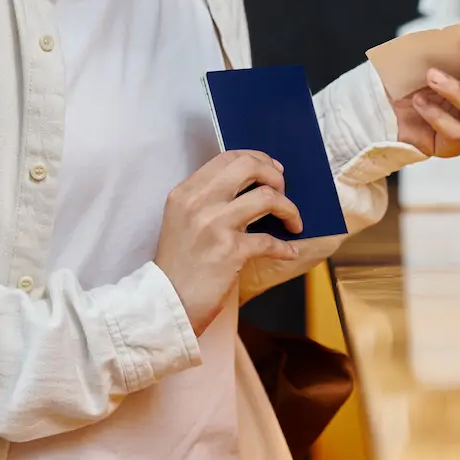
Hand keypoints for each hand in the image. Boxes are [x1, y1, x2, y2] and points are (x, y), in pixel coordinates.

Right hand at [154, 150, 302, 335]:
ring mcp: (214, 225)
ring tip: (293, 222)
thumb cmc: (179, 264)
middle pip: (248, 167)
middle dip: (274, 176)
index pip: (228, 157)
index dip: (258, 159)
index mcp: (186, 192)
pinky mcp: (230, 251)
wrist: (167, 302)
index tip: (273, 170)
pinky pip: (270, 240)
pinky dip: (286, 247)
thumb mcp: (182, 220)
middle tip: (283, 191)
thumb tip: (251, 186)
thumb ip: (207, 199)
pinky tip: (290, 252)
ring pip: (267, 198)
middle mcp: (198, 203)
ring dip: (289, 209)